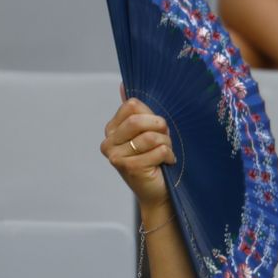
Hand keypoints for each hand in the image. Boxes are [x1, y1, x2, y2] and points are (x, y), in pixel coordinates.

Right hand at [101, 95, 176, 212]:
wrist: (157, 193)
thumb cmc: (154, 159)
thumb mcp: (146, 131)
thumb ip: (135, 111)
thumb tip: (122, 85)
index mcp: (111, 129)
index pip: (132, 105)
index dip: (151, 114)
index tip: (157, 127)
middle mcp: (108, 142)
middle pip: (139, 120)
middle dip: (160, 127)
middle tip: (165, 139)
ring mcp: (116, 156)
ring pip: (151, 136)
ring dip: (166, 144)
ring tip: (165, 154)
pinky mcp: (129, 167)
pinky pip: (159, 150)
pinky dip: (169, 156)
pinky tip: (166, 164)